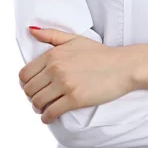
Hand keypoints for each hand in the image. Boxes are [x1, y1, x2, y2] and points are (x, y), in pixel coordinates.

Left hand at [18, 27, 136, 123]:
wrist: (123, 66)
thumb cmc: (100, 53)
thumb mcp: (75, 39)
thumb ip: (51, 35)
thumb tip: (31, 30)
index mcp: (54, 54)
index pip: (25, 74)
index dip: (27, 83)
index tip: (35, 86)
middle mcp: (57, 68)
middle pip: (29, 90)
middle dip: (32, 96)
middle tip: (40, 97)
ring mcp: (65, 84)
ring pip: (37, 102)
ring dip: (38, 108)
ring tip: (45, 107)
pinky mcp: (74, 99)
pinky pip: (50, 113)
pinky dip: (47, 117)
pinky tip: (50, 115)